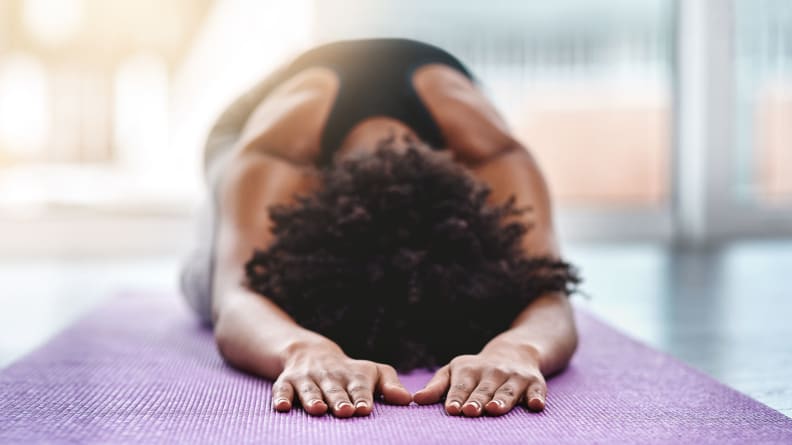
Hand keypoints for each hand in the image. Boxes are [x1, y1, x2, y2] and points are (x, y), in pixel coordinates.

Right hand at [271, 341, 411, 416]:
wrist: (312, 353)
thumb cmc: (351, 372)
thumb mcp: (374, 372)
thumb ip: (390, 386)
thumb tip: (407, 400)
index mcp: (353, 375)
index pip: (359, 387)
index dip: (361, 397)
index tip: (364, 409)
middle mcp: (330, 376)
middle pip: (334, 389)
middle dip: (339, 400)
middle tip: (344, 411)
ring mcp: (307, 378)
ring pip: (310, 389)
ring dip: (312, 398)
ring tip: (318, 410)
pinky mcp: (287, 382)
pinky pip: (282, 389)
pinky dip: (281, 397)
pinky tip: (282, 407)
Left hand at [413, 343, 546, 415]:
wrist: (513, 352)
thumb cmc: (475, 371)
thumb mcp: (453, 372)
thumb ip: (436, 387)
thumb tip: (415, 400)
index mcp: (469, 370)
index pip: (461, 387)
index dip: (456, 397)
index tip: (451, 409)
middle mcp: (492, 372)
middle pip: (484, 389)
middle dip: (477, 400)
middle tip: (470, 411)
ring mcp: (514, 377)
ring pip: (508, 390)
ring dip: (502, 400)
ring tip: (495, 409)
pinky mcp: (535, 383)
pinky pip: (538, 391)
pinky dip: (537, 397)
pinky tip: (536, 405)